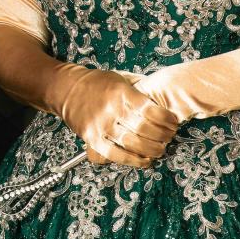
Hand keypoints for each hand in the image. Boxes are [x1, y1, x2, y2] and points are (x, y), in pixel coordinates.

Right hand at [56, 66, 177, 167]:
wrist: (66, 89)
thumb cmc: (97, 83)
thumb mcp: (120, 78)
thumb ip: (139, 89)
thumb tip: (163, 99)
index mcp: (122, 93)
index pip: (151, 109)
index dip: (166, 119)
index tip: (173, 122)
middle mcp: (112, 110)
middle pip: (144, 129)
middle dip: (163, 136)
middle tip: (169, 137)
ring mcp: (101, 126)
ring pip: (132, 144)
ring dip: (152, 150)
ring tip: (160, 149)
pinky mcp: (92, 139)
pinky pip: (115, 155)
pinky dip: (133, 161)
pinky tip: (145, 160)